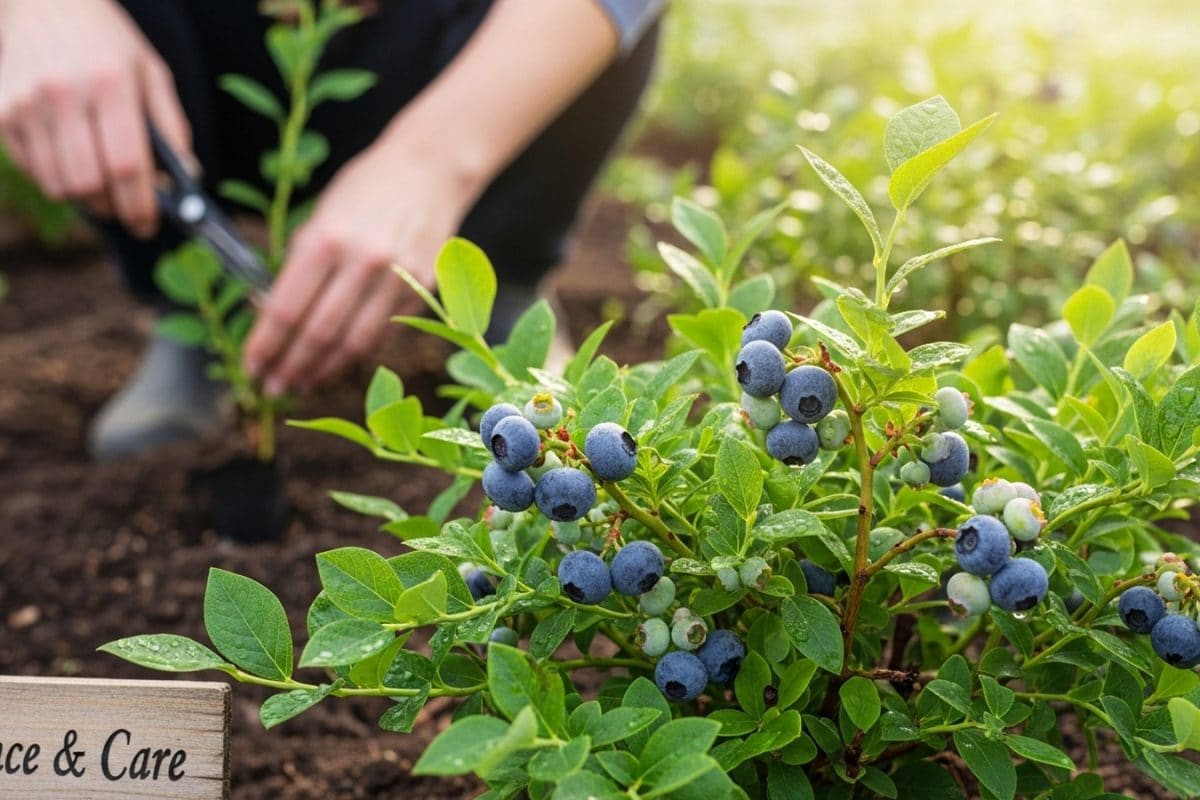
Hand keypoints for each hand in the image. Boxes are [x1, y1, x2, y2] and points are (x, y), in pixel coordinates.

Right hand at [0, 0, 191, 235]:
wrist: (44, 2)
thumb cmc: (108, 44)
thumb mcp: (152, 73)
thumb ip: (172, 128)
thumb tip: (187, 180)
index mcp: (111, 85)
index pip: (127, 165)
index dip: (141, 205)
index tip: (149, 224)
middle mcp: (65, 94)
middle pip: (90, 184)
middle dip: (113, 207)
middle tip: (126, 208)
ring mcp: (27, 104)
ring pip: (58, 185)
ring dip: (85, 198)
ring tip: (100, 183)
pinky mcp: (3, 112)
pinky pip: (33, 171)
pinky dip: (56, 179)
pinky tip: (71, 159)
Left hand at [243, 137, 481, 393]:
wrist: (429, 170)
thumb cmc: (366, 188)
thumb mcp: (321, 215)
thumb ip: (300, 264)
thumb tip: (273, 315)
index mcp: (326, 239)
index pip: (287, 309)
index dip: (265, 345)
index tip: (251, 366)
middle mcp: (362, 261)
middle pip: (318, 334)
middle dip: (290, 367)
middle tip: (273, 389)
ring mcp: (396, 278)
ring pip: (354, 343)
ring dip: (324, 370)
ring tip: (303, 385)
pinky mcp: (421, 289)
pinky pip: (383, 333)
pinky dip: (357, 354)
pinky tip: (338, 363)